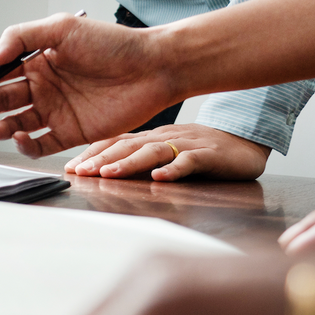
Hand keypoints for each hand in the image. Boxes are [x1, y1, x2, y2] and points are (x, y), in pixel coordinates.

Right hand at [0, 13, 180, 158]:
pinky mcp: (71, 133)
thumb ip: (21, 38)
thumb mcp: (62, 28)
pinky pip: (41, 144)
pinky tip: (21, 138)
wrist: (154, 67)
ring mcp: (55, 111)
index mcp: (36, 60)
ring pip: (15, 123)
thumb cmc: (113, 43)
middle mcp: (42, 86)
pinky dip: (26, 145)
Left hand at [65, 123, 269, 180]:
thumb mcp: (164, 151)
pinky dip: (174, 169)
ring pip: (153, 151)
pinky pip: (189, 161)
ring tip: (109, 174)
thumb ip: (138, 159)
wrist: (244, 143)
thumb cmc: (200, 150)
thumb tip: (102, 172)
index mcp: (151, 137)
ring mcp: (186, 144)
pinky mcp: (209, 156)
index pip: (115, 142)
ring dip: (129, 163)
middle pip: (128, 145)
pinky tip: (160, 177)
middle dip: (101, 159)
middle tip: (80, 171)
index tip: (70, 168)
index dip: (92, 153)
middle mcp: (164, 137)